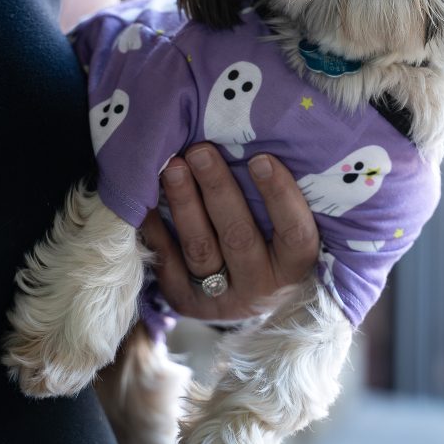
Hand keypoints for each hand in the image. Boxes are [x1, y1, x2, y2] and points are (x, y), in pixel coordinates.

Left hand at [140, 145, 319, 321]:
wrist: (245, 300)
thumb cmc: (272, 247)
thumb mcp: (286, 233)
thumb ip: (279, 201)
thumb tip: (261, 143)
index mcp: (294, 268)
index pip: (295, 232)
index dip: (279, 196)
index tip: (260, 158)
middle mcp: (260, 288)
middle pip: (239, 237)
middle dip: (218, 190)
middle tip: (200, 151)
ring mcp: (220, 300)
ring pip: (200, 248)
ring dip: (184, 204)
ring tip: (173, 167)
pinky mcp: (185, 301)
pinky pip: (167, 261)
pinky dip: (157, 227)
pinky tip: (149, 197)